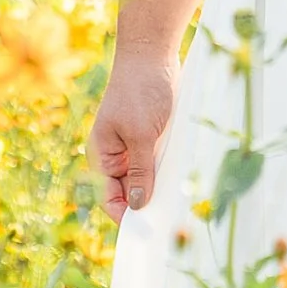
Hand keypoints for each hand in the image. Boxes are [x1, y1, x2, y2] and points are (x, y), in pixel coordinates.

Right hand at [87, 52, 178, 221]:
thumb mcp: (141, 135)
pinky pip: (158, 163)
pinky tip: (183, 178)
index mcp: (103, 157)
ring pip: (147, 180)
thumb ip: (139, 172)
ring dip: (161, 188)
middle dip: (148, 205)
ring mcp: (134, 147)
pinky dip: (169, 172)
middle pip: (130, 193)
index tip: (148, 234)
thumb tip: (136, 207)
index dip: (126, 218)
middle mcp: (116, 156)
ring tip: (179, 202)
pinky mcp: (152, 138)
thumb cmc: (140, 90)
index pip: (110, 200)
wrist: (151, 54)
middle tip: (171, 222)